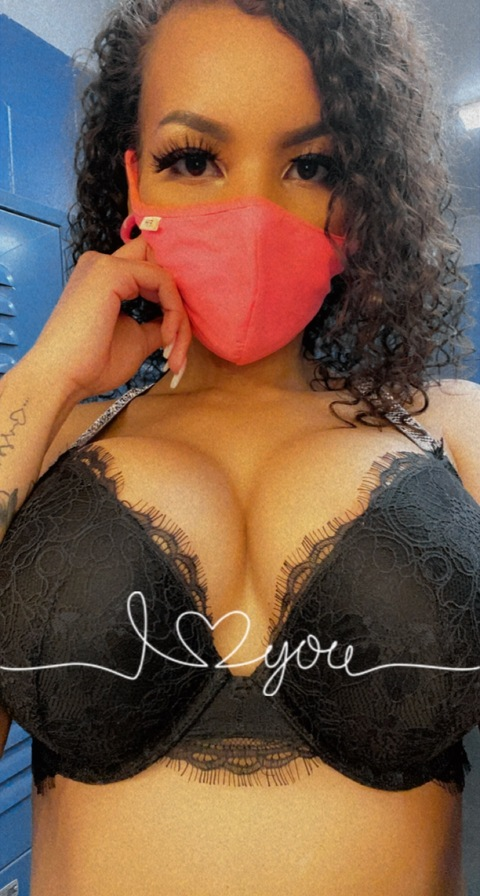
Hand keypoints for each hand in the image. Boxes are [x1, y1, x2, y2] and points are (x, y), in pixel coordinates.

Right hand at [29, 236, 190, 401]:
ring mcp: (105, 264)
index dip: (171, 299)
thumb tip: (180, 318)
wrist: (62, 379)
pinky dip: (174, 312)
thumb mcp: (137, 339)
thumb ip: (158, 322)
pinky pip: (163, 280)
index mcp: (104, 278)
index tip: (174, 342)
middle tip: (178, 342)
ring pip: (165, 275)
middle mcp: (102, 264)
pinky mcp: (112, 271)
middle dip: (179, 301)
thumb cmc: (92, 365)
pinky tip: (166, 340)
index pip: (151, 269)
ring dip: (179, 315)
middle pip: (160, 263)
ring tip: (173, 350)